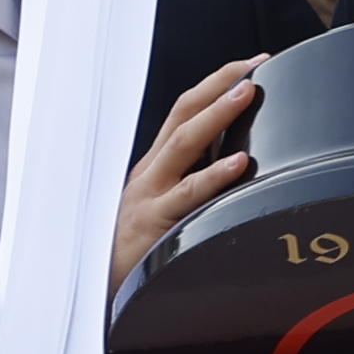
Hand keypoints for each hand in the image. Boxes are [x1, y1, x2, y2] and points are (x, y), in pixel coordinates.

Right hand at [111, 54, 266, 297]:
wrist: (97, 288)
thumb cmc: (136, 249)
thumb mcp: (163, 204)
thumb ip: (191, 180)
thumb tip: (236, 158)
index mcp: (156, 164)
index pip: (185, 110)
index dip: (217, 83)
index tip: (252, 65)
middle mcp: (152, 172)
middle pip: (184, 114)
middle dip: (220, 84)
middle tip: (256, 66)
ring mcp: (152, 194)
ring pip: (185, 143)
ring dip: (218, 114)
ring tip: (247, 93)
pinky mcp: (156, 223)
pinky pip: (188, 195)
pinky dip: (214, 176)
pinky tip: (239, 164)